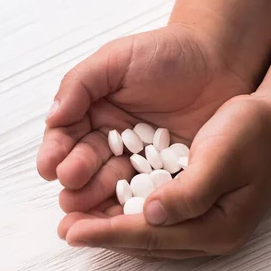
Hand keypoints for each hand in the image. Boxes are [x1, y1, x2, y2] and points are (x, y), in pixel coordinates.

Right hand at [37, 24, 253, 214]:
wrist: (220, 60)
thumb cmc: (166, 53)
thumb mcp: (116, 59)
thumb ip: (80, 84)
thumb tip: (52, 117)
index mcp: (93, 112)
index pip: (66, 136)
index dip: (56, 152)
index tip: (50, 168)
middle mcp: (111, 139)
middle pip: (85, 165)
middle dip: (75, 182)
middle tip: (69, 195)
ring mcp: (139, 160)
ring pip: (112, 184)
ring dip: (96, 200)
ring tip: (86, 214)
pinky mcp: (167, 174)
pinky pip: (147, 193)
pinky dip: (134, 206)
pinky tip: (122, 218)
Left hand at [57, 95, 270, 258]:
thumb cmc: (255, 133)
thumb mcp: (223, 156)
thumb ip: (189, 191)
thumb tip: (152, 216)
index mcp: (216, 226)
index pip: (151, 236)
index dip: (109, 233)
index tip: (74, 232)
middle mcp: (207, 231)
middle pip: (144, 240)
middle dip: (102, 234)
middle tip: (66, 230)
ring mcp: (200, 221)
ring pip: (145, 231)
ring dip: (109, 225)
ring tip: (75, 221)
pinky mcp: (193, 205)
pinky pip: (153, 217)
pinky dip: (125, 212)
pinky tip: (104, 204)